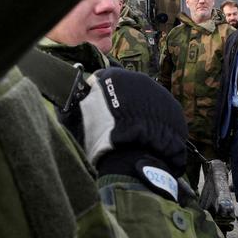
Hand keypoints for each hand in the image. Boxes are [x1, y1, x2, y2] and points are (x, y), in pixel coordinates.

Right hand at [77, 67, 187, 198]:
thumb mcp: (76, 122)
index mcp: (113, 77)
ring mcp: (159, 93)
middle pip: (128, 91)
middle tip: (117, 128)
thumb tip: (63, 102)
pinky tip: (149, 141)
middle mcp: (138, 78)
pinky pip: (163, 115)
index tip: (99, 114)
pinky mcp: (174, 110)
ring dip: (141, 115)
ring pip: (147, 102)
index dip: (100, 98)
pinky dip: (157, 125)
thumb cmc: (100, 141)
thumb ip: (71, 107)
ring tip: (135, 138)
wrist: (133, 160)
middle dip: (123, 106)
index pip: (104, 80)